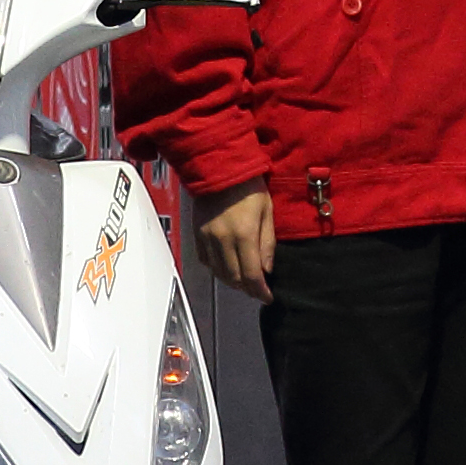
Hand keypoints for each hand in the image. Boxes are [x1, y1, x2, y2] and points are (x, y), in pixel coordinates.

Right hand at [192, 183, 275, 297]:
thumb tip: (267, 270)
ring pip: (218, 273)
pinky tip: (226, 267)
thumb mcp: (267, 211)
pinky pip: (206, 261)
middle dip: (248, 289)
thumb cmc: (249, 186)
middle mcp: (223, 241)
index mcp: (244, 235)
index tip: (268, 297)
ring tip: (244, 282)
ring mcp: (207, 238)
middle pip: (234, 278)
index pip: (252, 275)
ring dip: (233, 282)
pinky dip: (217, 269)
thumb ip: (267, 243)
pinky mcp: (197, 234)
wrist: (219, 167)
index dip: (260, 291)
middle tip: (258, 291)